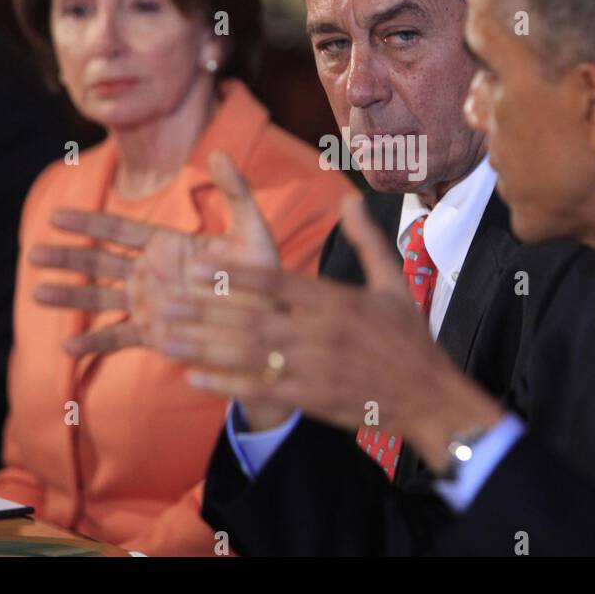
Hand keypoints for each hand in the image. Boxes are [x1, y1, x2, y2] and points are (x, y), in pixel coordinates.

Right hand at [30, 150, 278, 354]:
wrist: (268, 323)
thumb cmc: (262, 276)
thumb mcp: (252, 231)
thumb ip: (236, 192)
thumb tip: (219, 153)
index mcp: (166, 244)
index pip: (118, 228)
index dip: (88, 223)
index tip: (56, 217)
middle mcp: (150, 272)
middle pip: (100, 262)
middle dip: (68, 258)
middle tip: (34, 254)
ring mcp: (149, 304)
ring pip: (101, 298)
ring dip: (70, 297)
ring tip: (38, 294)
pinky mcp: (154, 334)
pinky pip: (119, 338)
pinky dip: (95, 344)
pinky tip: (68, 348)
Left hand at [161, 195, 504, 469]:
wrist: (429, 397)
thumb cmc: (409, 338)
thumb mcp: (393, 283)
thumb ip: (366, 240)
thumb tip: (350, 196)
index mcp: (338, 301)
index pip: (278, 282)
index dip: (236, 276)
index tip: (199, 264)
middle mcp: (322, 332)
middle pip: (254, 318)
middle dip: (206, 311)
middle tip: (165, 302)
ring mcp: (315, 367)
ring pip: (250, 354)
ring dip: (205, 347)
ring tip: (166, 339)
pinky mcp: (313, 397)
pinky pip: (262, 389)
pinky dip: (227, 385)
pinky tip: (194, 378)